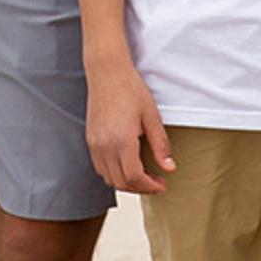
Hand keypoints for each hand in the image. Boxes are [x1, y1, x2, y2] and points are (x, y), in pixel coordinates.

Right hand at [86, 66, 172, 194]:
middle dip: (141, 188)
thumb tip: (169, 168)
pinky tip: (127, 164)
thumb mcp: (152, 116)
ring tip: (144, 174)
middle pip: (121, 183)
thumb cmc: (131, 90)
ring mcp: (95, 144)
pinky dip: (114, 173)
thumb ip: (160, 145)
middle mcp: (105, 146)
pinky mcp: (91, 140)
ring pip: (109, 178)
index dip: (150, 186)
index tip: (162, 185)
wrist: (107, 72)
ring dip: (127, 182)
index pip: (135, 178)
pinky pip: (100, 167)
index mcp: (122, 141)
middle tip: (157, 181)